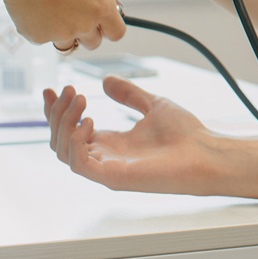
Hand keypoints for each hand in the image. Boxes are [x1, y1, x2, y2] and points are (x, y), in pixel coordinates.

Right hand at [0, 0, 125, 50]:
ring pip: (67, 43)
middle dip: (86, 32)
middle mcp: (84, 24)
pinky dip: (39, 27)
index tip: (103, 23)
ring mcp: (61, 33)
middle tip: (74, 14)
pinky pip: (43, 37)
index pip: (116, 32)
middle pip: (93, 43)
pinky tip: (33, 6)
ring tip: (51, 7)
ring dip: (62, 32)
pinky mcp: (38, 37)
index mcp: (102, 6)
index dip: (110, 28)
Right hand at [43, 78, 223, 194]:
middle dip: (57, 113)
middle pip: (60, 140)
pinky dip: (76, 142)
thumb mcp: (153, 105)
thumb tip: (106, 80)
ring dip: (64, 124)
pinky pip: (79, 164)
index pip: (70, 130)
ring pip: (63, 151)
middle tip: (69, 89)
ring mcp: (106, 169)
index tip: (52, 90)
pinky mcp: (112, 177)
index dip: (57, 111)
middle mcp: (104, 157)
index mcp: (111, 143)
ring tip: (80, 100)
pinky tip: (88, 122)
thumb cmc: (186, 135)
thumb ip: (129, 95)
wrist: (205, 152)